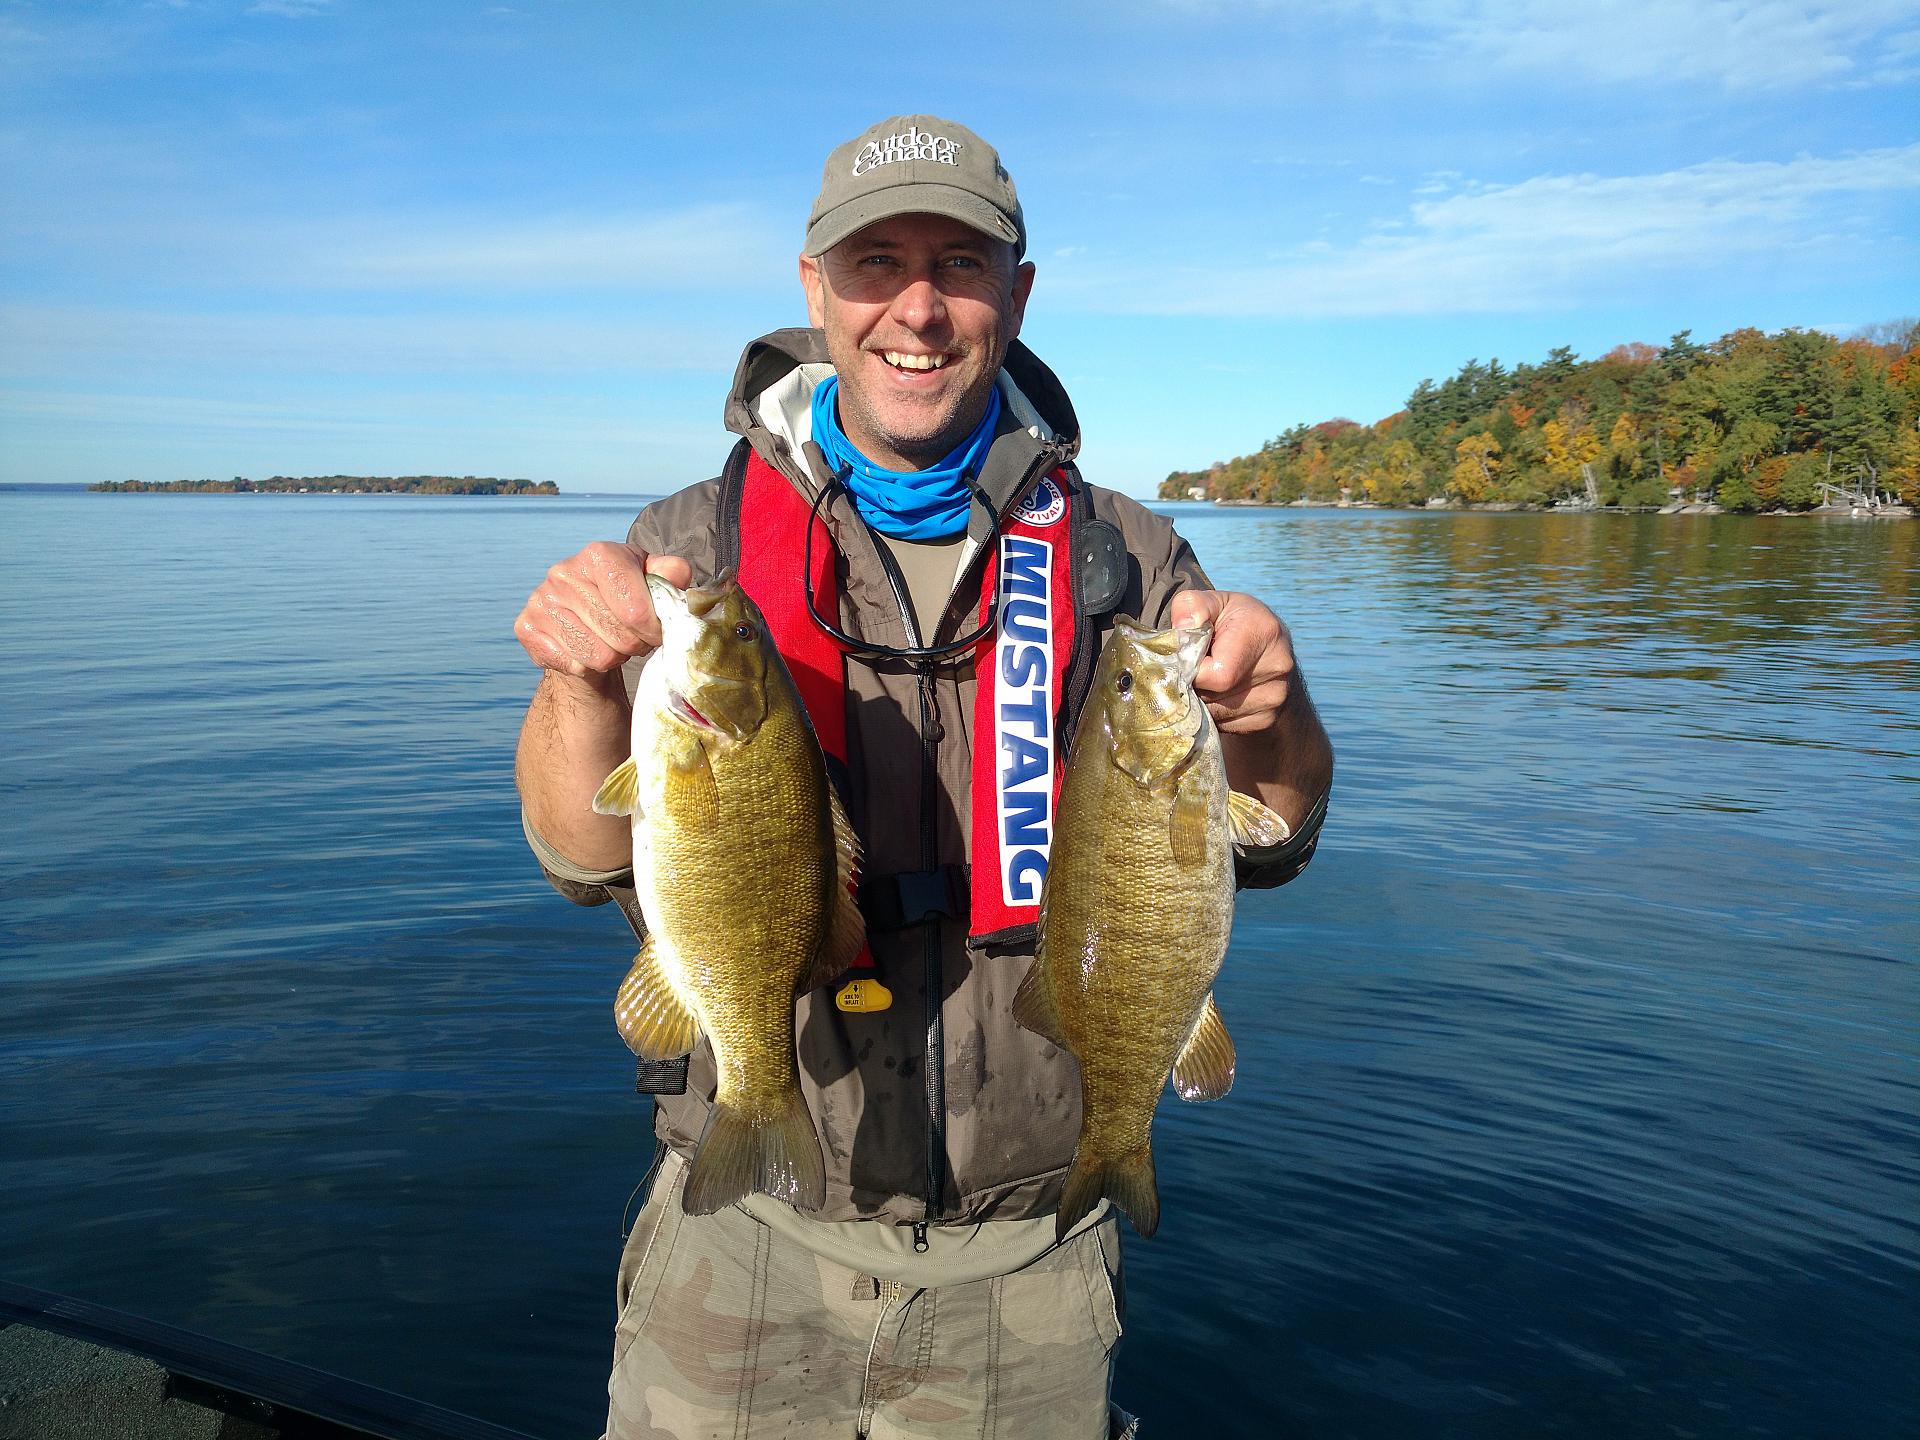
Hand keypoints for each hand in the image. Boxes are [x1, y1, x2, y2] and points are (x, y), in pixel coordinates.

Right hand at [514, 542, 691, 679]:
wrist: (583, 621)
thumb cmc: (625, 598)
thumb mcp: (652, 580)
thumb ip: (671, 574)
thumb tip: (678, 575)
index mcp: (599, 554)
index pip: (636, 610)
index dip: (654, 630)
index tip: (657, 631)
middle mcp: (563, 572)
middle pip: (620, 635)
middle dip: (636, 645)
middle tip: (635, 638)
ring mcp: (541, 599)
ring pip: (598, 655)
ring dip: (613, 657)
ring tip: (613, 643)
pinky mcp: (526, 627)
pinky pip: (572, 665)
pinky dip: (587, 666)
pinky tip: (588, 650)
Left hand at [1169, 589, 1298, 734]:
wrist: (1269, 646)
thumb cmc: (1233, 621)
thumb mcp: (1213, 602)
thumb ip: (1191, 606)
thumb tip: (1181, 630)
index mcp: (1264, 632)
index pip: (1218, 674)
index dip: (1193, 670)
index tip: (1188, 659)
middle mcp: (1277, 667)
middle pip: (1214, 696)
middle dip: (1195, 685)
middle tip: (1195, 668)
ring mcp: (1275, 697)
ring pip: (1216, 714)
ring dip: (1202, 700)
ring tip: (1208, 679)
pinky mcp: (1267, 718)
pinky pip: (1224, 725)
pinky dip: (1214, 712)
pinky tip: (1220, 693)